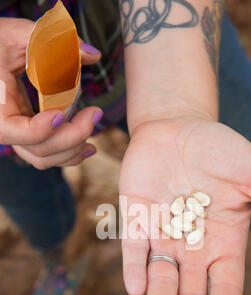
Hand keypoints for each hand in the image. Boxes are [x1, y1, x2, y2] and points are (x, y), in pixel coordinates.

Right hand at [0, 17, 102, 167]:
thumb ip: (53, 41)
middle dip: (72, 137)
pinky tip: (86, 147)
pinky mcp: (27, 137)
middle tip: (95, 113)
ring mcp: (17, 135)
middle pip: (39, 149)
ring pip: (43, 158)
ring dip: (72, 152)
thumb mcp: (16, 34)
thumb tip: (93, 55)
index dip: (42, 128)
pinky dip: (66, 154)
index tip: (62, 114)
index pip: (18, 132)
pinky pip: (46, 154)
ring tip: (94, 139)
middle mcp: (4, 128)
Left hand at [120, 116, 250, 294]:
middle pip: (191, 290)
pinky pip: (134, 247)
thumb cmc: (219, 151)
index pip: (225, 285)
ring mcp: (162, 234)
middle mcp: (191, 246)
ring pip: (162, 277)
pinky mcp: (136, 218)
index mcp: (223, 241)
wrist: (178, 127)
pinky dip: (135, 267)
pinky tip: (138, 290)